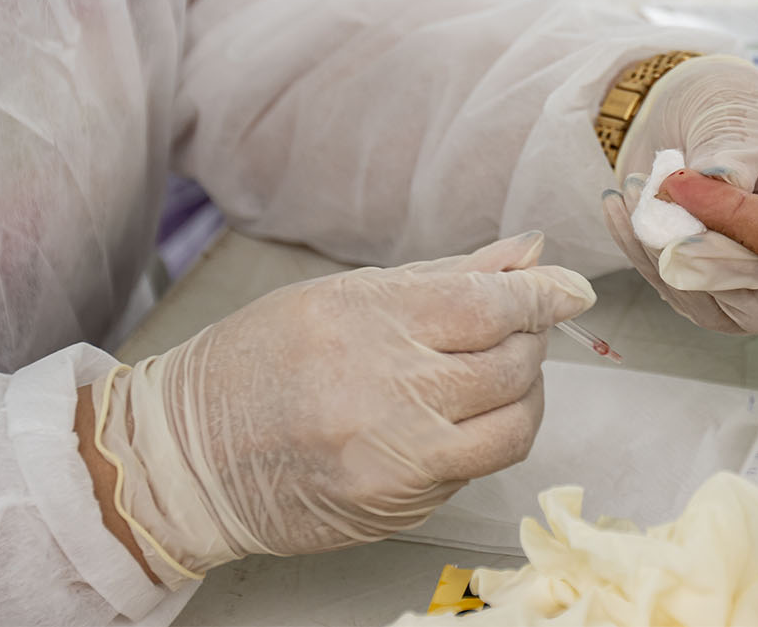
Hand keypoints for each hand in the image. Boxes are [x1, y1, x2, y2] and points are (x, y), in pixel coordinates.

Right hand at [87, 232, 593, 581]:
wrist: (187, 456)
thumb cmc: (262, 361)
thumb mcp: (345, 294)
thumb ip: (448, 276)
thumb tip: (531, 253)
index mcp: (368, 319)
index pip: (490, 305)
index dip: (544, 296)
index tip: (570, 290)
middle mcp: (385, 388)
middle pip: (512, 363)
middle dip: (532, 340)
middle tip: (516, 329)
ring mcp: (393, 455)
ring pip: (514, 424)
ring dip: (525, 395)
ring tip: (499, 377)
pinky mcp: (396, 505)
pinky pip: (477, 469)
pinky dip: (488, 437)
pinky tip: (461, 420)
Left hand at [601, 55, 757, 333]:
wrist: (689, 105)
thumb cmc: (733, 103)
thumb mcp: (742, 121)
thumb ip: (731, 166)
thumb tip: (709, 204)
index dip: (738, 260)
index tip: (683, 240)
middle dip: (693, 264)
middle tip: (649, 217)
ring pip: (709, 306)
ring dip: (658, 256)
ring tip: (637, 193)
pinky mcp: (716, 289)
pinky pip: (676, 293)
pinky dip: (641, 254)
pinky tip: (620, 208)